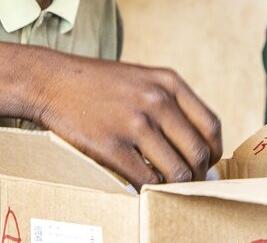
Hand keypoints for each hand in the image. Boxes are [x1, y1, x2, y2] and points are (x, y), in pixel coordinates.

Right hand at [29, 53, 221, 188]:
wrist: (52, 81)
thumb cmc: (99, 83)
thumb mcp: (143, 78)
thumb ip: (171, 102)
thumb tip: (198, 143)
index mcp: (169, 82)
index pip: (211, 126)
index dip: (214, 152)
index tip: (207, 163)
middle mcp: (156, 101)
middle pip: (198, 152)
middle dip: (199, 175)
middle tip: (189, 183)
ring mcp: (135, 124)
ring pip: (177, 171)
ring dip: (177, 186)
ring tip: (168, 187)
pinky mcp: (113, 146)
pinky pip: (147, 179)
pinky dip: (150, 188)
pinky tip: (144, 185)